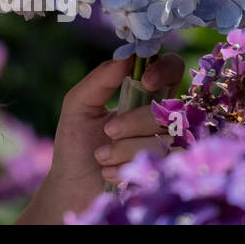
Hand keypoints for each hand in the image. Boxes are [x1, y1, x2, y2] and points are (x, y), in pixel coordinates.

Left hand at [33, 52, 185, 219]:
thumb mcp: (79, 105)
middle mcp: (164, 119)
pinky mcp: (171, 173)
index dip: (164, 70)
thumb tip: (126, 57)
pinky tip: (111, 173)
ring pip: (166, 139)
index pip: (171, 70)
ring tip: (102, 158)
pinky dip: (130, 168)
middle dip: (134, 122)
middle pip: (170, 108)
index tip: (145, 81)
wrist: (73, 187)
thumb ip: (100, 79)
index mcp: (145, 96)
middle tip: (107, 132)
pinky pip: (165, 164)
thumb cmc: (76, 143)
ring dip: (126, 149)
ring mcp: (171, 146)